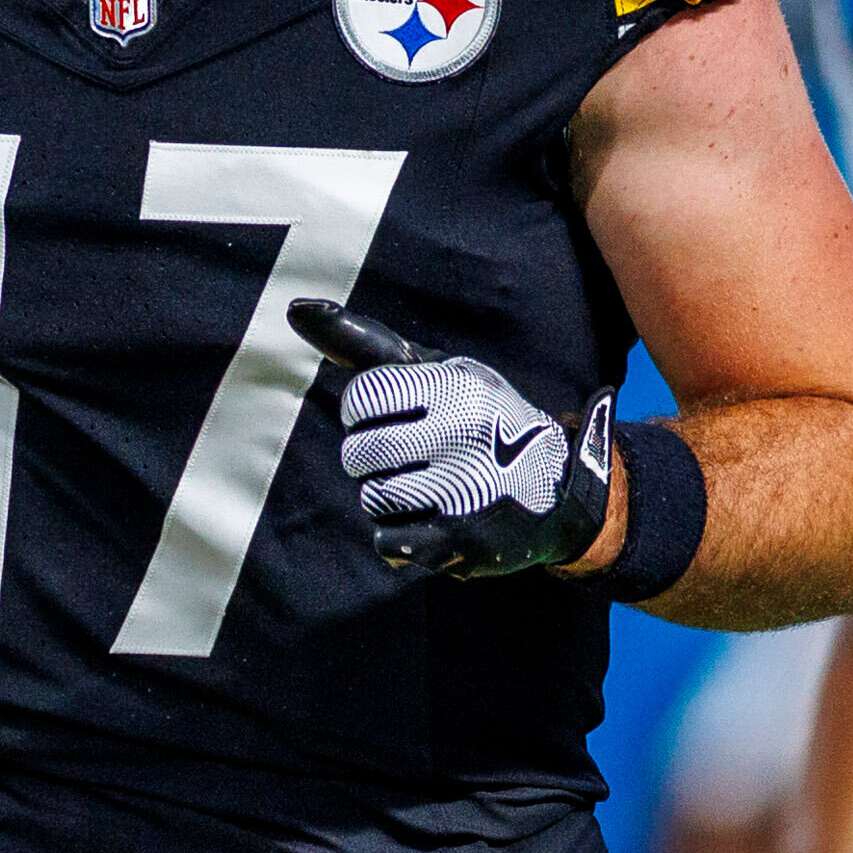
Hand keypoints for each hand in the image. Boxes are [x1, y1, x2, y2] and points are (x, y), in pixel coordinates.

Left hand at [292, 299, 616, 577]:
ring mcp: (461, 493)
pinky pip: (386, 541)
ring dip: (388, 495)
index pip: (361, 399)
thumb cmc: (478, 417)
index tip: (393, 414)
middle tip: (409, 454)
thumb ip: (365, 345)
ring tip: (428, 484)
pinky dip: (400, 532)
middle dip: (371, 457)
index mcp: (455, 387)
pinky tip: (434, 516)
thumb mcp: (438, 371)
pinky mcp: (460, 543)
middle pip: (359, 454)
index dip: (364, 412)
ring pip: (372, 498)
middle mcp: (461, 437)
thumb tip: (296, 309)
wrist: (557, 489)